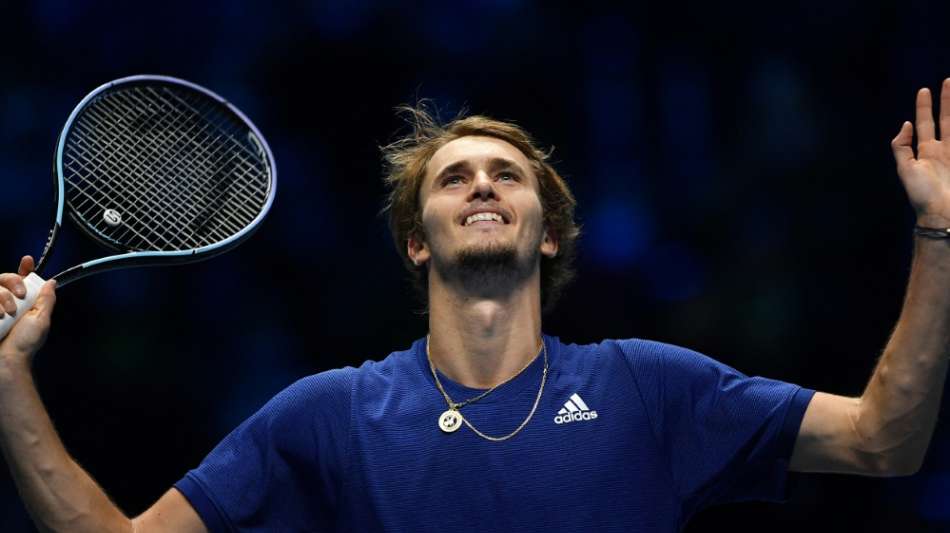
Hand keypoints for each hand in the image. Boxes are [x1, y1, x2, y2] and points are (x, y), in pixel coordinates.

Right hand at [0, 256, 55, 372]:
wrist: (6, 361)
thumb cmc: (24, 344)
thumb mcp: (41, 320)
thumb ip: (46, 300)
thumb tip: (52, 282)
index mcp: (23, 303)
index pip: (22, 281)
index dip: (24, 269)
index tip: (27, 260)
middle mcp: (6, 303)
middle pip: (4, 278)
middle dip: (13, 282)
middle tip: (19, 296)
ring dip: (2, 298)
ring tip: (6, 315)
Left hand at [891, 78, 949, 227]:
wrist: (943, 213)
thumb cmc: (922, 194)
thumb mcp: (905, 169)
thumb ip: (901, 147)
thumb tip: (906, 124)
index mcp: (927, 151)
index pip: (926, 123)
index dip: (924, 107)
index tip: (924, 89)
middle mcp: (943, 150)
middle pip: (947, 119)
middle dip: (947, 100)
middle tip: (948, 80)